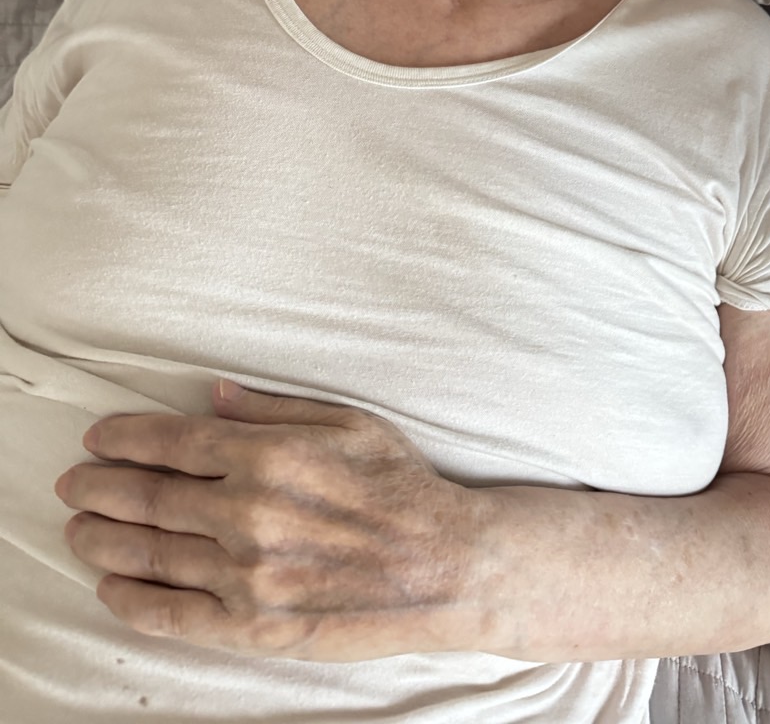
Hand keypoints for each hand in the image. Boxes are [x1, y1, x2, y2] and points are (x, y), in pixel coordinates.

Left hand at [54, 383, 481, 660]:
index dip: (123, 438)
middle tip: (73, 483)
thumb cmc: (400, 484)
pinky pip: (174, 616)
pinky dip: (133, 601)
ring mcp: (249, 574)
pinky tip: (110, 587)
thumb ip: (273, 407)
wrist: (446, 564)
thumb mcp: (346, 422)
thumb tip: (211, 394)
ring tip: (79, 530)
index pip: (171, 444)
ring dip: (103, 540)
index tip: (97, 438)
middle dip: (99, 487)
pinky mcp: (256, 625)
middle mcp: (249, 514)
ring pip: (150, 555)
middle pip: (148, 498)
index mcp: (269, 456)